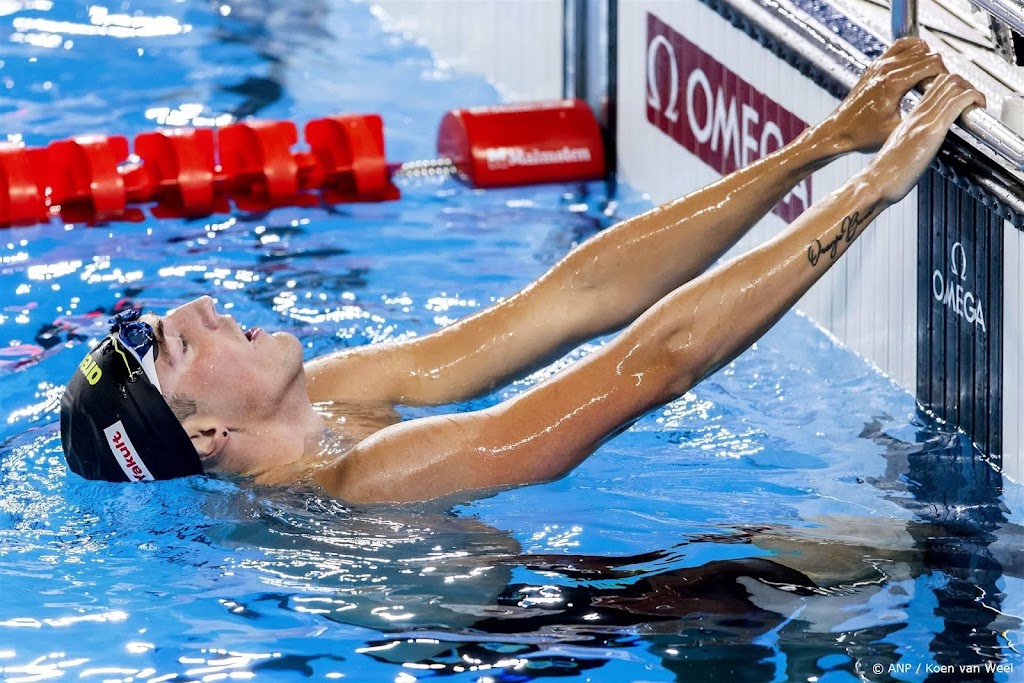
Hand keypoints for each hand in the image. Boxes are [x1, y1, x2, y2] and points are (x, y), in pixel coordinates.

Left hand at [825, 38, 946, 153]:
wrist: (837, 132)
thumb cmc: (863, 135)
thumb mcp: (897, 130)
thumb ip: (920, 115)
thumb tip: (944, 109)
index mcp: (893, 83)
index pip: (933, 63)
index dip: (946, 75)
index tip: (946, 89)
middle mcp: (885, 69)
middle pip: (927, 54)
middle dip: (938, 69)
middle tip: (937, 88)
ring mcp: (879, 65)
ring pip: (916, 46)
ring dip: (926, 59)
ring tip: (927, 79)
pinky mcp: (874, 66)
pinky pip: (901, 46)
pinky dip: (912, 52)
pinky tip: (915, 69)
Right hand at [868, 73, 984, 204]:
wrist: (875, 183)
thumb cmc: (886, 173)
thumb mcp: (902, 150)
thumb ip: (916, 141)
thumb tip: (929, 145)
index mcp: (910, 118)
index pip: (934, 86)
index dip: (953, 86)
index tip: (964, 99)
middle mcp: (916, 114)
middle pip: (945, 79)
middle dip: (966, 84)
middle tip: (974, 100)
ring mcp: (923, 120)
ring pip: (953, 85)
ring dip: (972, 89)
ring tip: (977, 104)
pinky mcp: (931, 130)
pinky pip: (957, 102)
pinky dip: (973, 97)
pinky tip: (977, 107)